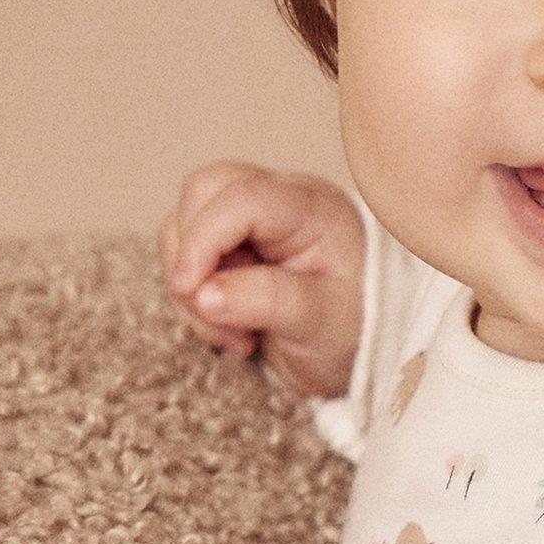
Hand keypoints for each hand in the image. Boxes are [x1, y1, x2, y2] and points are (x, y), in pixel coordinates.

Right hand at [157, 160, 365, 402]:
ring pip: (183, 222)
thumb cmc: (356, 330)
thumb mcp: (322, 322)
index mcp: (313, 209)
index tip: (190, 289)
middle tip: (220, 316)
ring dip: (189, 284)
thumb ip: (268, 301)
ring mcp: (251, 219)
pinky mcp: (230, 243)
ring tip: (234, 335)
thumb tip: (201, 292)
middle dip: (192, 256)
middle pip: (203, 192)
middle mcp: (279, 201)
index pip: (242, 197)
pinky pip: (183, 254)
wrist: (360, 351)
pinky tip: (229, 330)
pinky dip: (191, 296)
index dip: (203, 238)